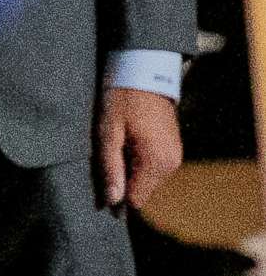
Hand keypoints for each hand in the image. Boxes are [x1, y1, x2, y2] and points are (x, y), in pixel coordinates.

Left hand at [96, 85, 181, 212]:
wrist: (146, 73)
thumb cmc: (122, 100)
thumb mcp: (108, 133)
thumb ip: (111, 168)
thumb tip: (112, 202)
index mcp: (156, 162)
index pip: (135, 201)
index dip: (115, 197)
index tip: (100, 182)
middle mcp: (171, 164)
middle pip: (142, 193)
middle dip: (122, 184)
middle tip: (107, 159)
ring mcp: (175, 157)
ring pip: (147, 182)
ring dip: (129, 173)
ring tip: (118, 149)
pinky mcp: (173, 150)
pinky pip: (153, 170)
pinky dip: (138, 164)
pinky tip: (128, 146)